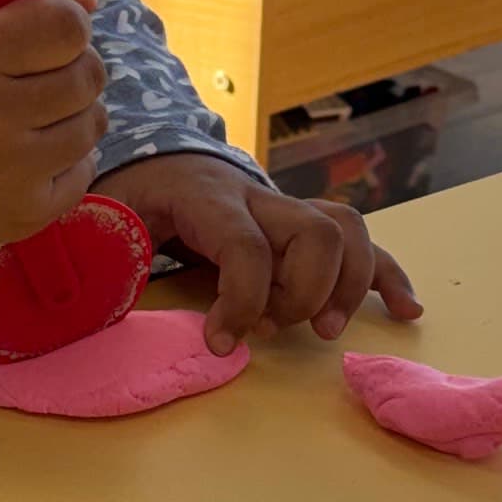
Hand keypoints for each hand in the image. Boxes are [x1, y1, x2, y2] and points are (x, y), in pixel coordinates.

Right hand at [0, 0, 105, 246]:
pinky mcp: (24, 213)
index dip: (63, 20)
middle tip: (36, 71)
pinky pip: (82, 171)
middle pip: (87, 74)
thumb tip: (91, 1)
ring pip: (91, 123)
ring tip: (32, 111)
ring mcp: (13, 172)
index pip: (67, 26)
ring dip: (71, 111)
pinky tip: (28, 150)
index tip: (42, 29)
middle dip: (70, 64)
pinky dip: (65, 159)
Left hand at [101, 151, 420, 351]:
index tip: (219, 343)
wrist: (154, 159)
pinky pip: (360, 241)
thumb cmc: (129, 197)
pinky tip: (406, 309)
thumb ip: (102, 247)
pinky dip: (385, 276)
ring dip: (347, 288)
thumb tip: (96, 286)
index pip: (245, 245)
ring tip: (323, 331)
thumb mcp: (105, 216)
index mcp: (205, 196)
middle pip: (315, 233)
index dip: (240, 300)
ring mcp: (287, 205)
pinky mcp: (304, 222)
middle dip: (303, 295)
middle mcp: (256, 194)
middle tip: (269, 330)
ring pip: (346, 230)